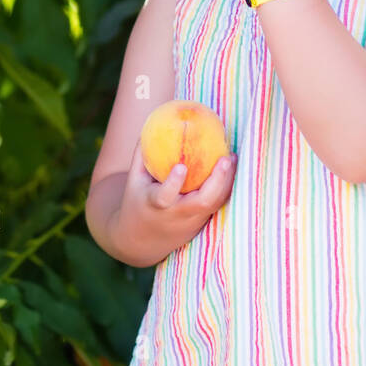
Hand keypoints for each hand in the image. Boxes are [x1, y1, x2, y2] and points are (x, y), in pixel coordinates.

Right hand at [113, 138, 238, 266]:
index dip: (173, 183)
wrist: (139, 242)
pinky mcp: (201, 224)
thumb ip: (142, 154)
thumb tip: (152, 123)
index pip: (165, 197)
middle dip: (217, 182)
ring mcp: (191, 222)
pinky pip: (217, 204)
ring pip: (215, 205)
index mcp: (155, 205)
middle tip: (226, 158)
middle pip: (202, 203)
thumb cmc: (136, 202)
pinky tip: (231, 167)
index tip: (181, 167)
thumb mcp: (133, 180)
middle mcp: (176, 216)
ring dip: (227, 182)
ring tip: (232, 157)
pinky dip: (225, 187)